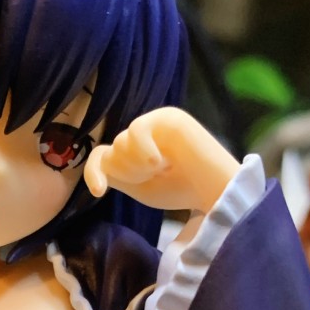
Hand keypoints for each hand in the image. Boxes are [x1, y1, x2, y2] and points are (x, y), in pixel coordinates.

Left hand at [85, 107, 238, 213]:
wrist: (214, 191)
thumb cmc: (181, 190)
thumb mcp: (139, 186)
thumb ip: (116, 174)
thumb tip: (97, 167)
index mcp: (133, 150)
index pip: (102, 156)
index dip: (94, 173)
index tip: (100, 191)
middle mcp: (142, 134)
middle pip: (112, 153)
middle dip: (129, 173)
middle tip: (157, 176)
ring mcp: (155, 123)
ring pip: (121, 145)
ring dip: (139, 166)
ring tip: (165, 169)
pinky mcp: (168, 117)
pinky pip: (136, 130)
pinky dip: (143, 151)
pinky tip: (159, 162)